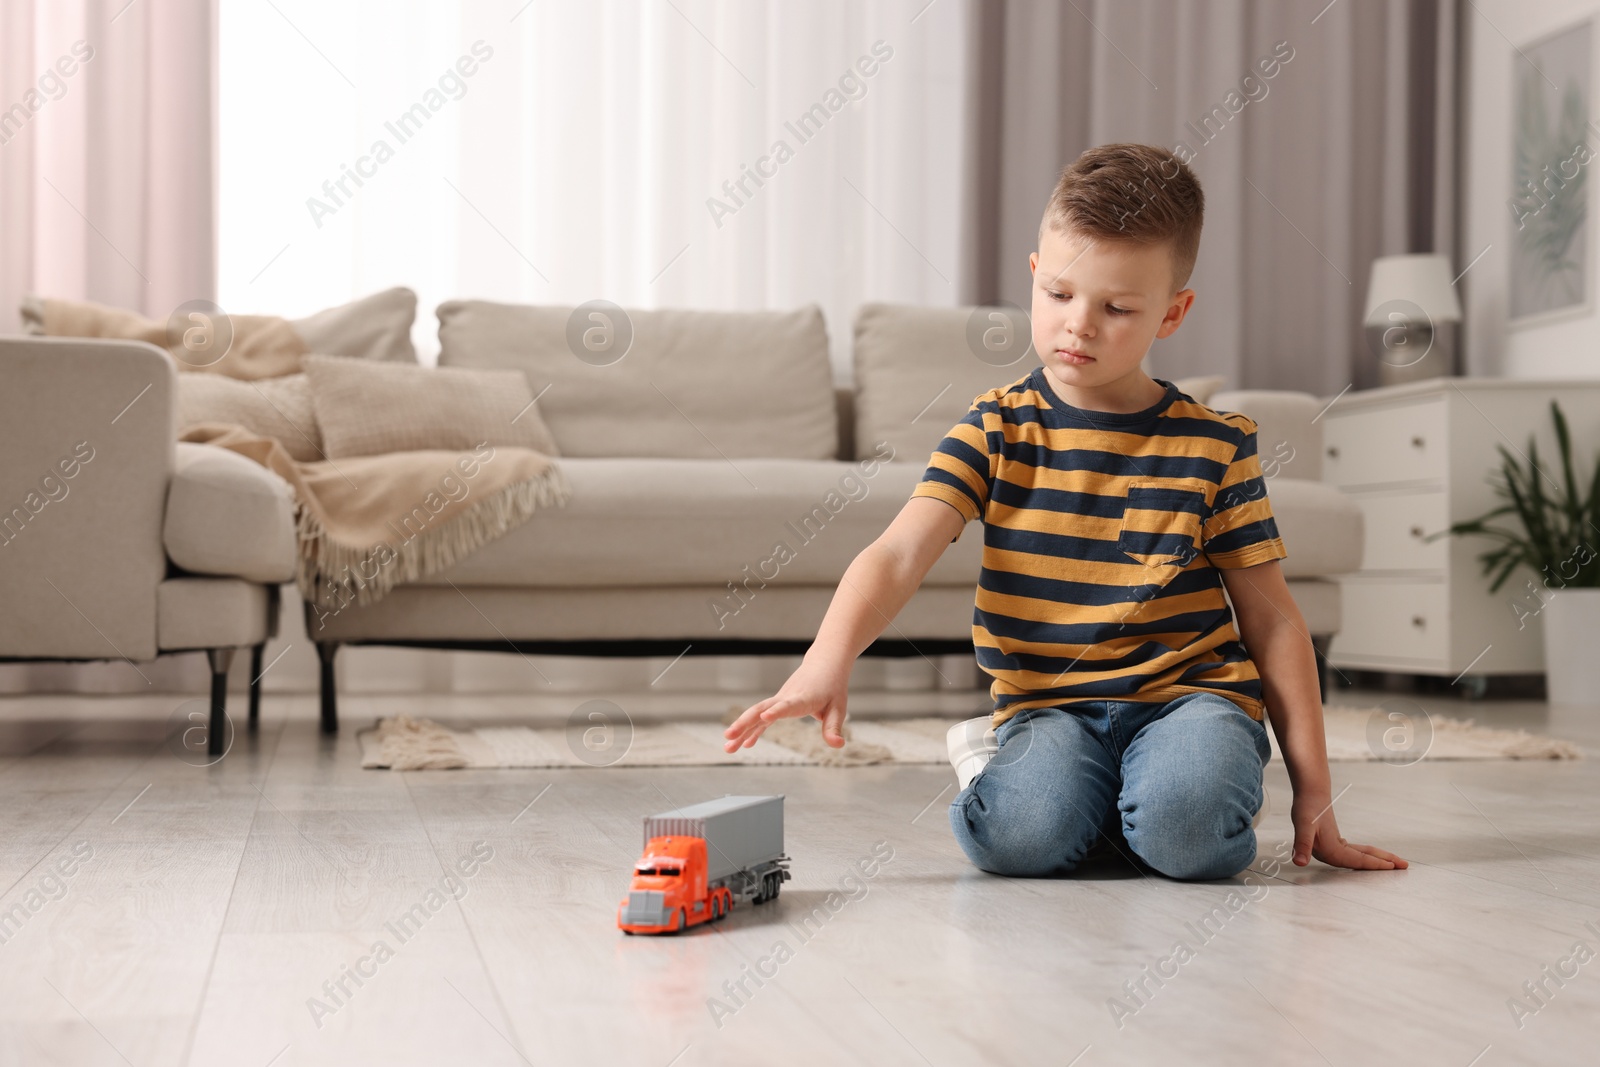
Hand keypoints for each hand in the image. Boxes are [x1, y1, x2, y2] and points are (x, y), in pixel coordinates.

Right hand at [723, 659, 849, 751]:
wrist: (824, 664)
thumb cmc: (832, 687)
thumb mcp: (838, 708)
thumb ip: (833, 728)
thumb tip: (838, 746)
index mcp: (803, 698)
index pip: (787, 705)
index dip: (776, 711)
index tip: (764, 717)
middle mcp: (786, 698)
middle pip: (761, 709)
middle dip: (744, 724)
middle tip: (729, 737)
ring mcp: (779, 700)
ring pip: (756, 713)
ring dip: (741, 729)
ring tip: (728, 747)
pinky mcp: (778, 704)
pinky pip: (762, 718)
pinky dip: (753, 731)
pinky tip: (745, 744)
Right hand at [1291, 792, 1407, 870]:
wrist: (1307, 795)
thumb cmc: (1306, 807)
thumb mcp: (1304, 825)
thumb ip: (1301, 845)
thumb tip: (1298, 862)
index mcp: (1326, 852)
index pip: (1355, 861)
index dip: (1373, 864)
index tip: (1391, 866)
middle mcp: (1330, 855)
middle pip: (1361, 862)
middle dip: (1382, 864)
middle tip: (1403, 866)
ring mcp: (1333, 850)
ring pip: (1360, 857)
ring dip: (1378, 859)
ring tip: (1395, 862)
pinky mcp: (1335, 844)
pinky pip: (1356, 852)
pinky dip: (1368, 854)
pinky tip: (1375, 856)